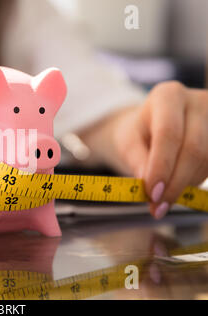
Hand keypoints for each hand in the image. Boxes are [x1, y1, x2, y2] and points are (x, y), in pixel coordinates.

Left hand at [113, 81, 206, 217]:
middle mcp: (198, 100)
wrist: (154, 126)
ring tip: (165, 194)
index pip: (169, 134)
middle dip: (175, 184)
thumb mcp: (128, 142)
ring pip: (207, 161)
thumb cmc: (138, 133)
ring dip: (185, 184)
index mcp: (168, 95)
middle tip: (157, 207)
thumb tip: (149, 185)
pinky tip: (181, 185)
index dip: (162, 167)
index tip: (152, 194)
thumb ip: (137, 161)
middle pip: (194, 150)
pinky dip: (196, 181)